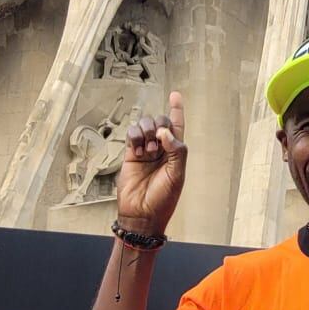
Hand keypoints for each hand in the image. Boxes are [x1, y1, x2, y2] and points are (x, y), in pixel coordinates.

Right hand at [115, 90, 187, 237]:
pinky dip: (135, 136)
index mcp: (176, 153)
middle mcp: (161, 149)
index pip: (177, 126)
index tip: (175, 95)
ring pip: (146, 126)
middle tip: (158, 145)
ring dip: (147, 132)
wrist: (141, 213)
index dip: (177, 110)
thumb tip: (166, 132)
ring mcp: (145, 151)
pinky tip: (137, 149)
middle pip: (161, 122)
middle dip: (160, 126)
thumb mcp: (177, 175)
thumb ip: (177, 151)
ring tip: (147, 151)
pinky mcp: (130, 154)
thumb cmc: (162, 199)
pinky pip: (132, 134)